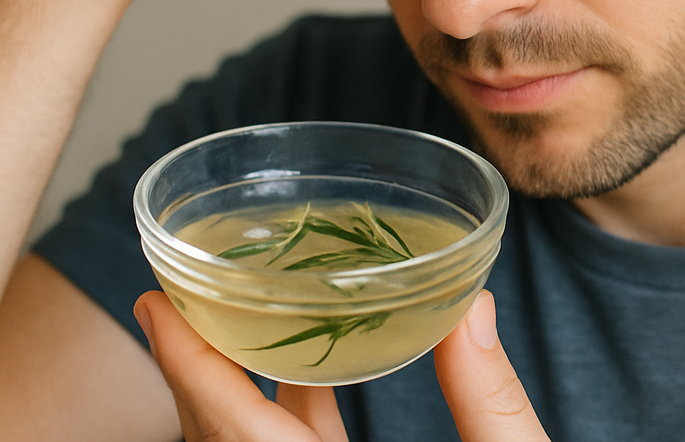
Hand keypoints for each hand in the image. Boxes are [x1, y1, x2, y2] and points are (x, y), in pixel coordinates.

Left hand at [134, 289, 549, 441]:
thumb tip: (473, 306)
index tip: (154, 305)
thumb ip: (490, 400)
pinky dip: (276, 413)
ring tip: (223, 322)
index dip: (190, 368)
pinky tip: (302, 373)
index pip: (237, 437)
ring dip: (225, 390)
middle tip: (174, 297)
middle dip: (190, 370)